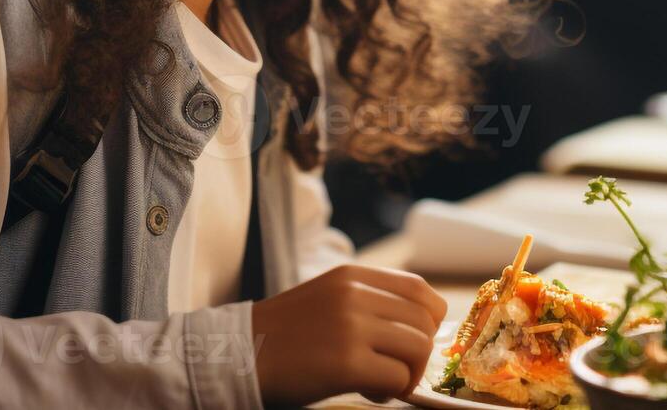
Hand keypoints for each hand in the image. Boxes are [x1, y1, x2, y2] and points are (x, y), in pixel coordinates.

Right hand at [251, 264, 446, 404]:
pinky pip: (398, 378)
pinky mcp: (347, 363)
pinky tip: (367, 391)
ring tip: (380, 382)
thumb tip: (419, 325)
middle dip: (418, 352)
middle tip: (394, 367)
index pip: (418, 288)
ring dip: (408, 373)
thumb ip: (367, 301)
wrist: (238, 356)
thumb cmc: (283, 336)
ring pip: (419, 349)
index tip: (416, 338)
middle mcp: (355, 295)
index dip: (429, 317)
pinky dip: (391, 391)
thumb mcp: (327, 298)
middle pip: (424, 322)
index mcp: (352, 276)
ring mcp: (352, 327)